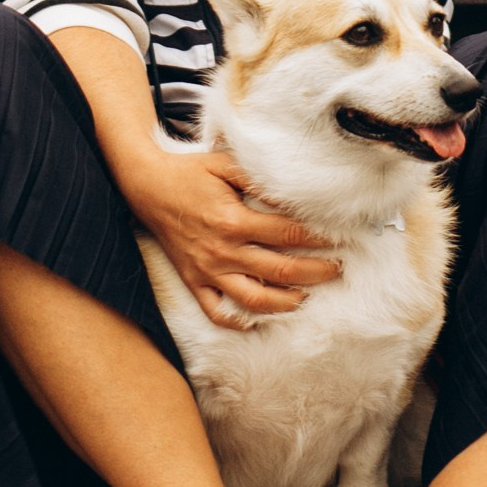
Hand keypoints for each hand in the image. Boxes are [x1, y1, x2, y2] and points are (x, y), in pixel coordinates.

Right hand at [116, 140, 340, 328]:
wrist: (147, 187)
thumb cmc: (189, 172)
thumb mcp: (225, 165)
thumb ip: (258, 180)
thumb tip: (292, 193)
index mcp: (234, 220)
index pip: (287, 235)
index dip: (318, 238)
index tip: (339, 239)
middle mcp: (224, 251)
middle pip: (280, 270)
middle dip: (315, 272)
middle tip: (337, 269)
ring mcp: (208, 271)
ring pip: (254, 299)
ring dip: (286, 302)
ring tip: (307, 297)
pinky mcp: (194, 282)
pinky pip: (219, 312)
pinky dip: (240, 321)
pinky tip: (261, 319)